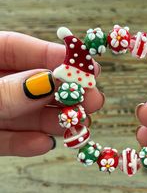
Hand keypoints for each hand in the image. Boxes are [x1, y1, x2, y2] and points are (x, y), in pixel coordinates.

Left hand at [0, 31, 103, 156]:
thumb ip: (5, 91)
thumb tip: (47, 81)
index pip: (18, 49)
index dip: (52, 55)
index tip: (84, 63)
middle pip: (30, 83)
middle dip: (63, 92)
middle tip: (93, 98)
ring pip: (25, 113)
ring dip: (52, 120)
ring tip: (77, 124)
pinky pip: (7, 139)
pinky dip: (24, 143)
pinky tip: (42, 144)